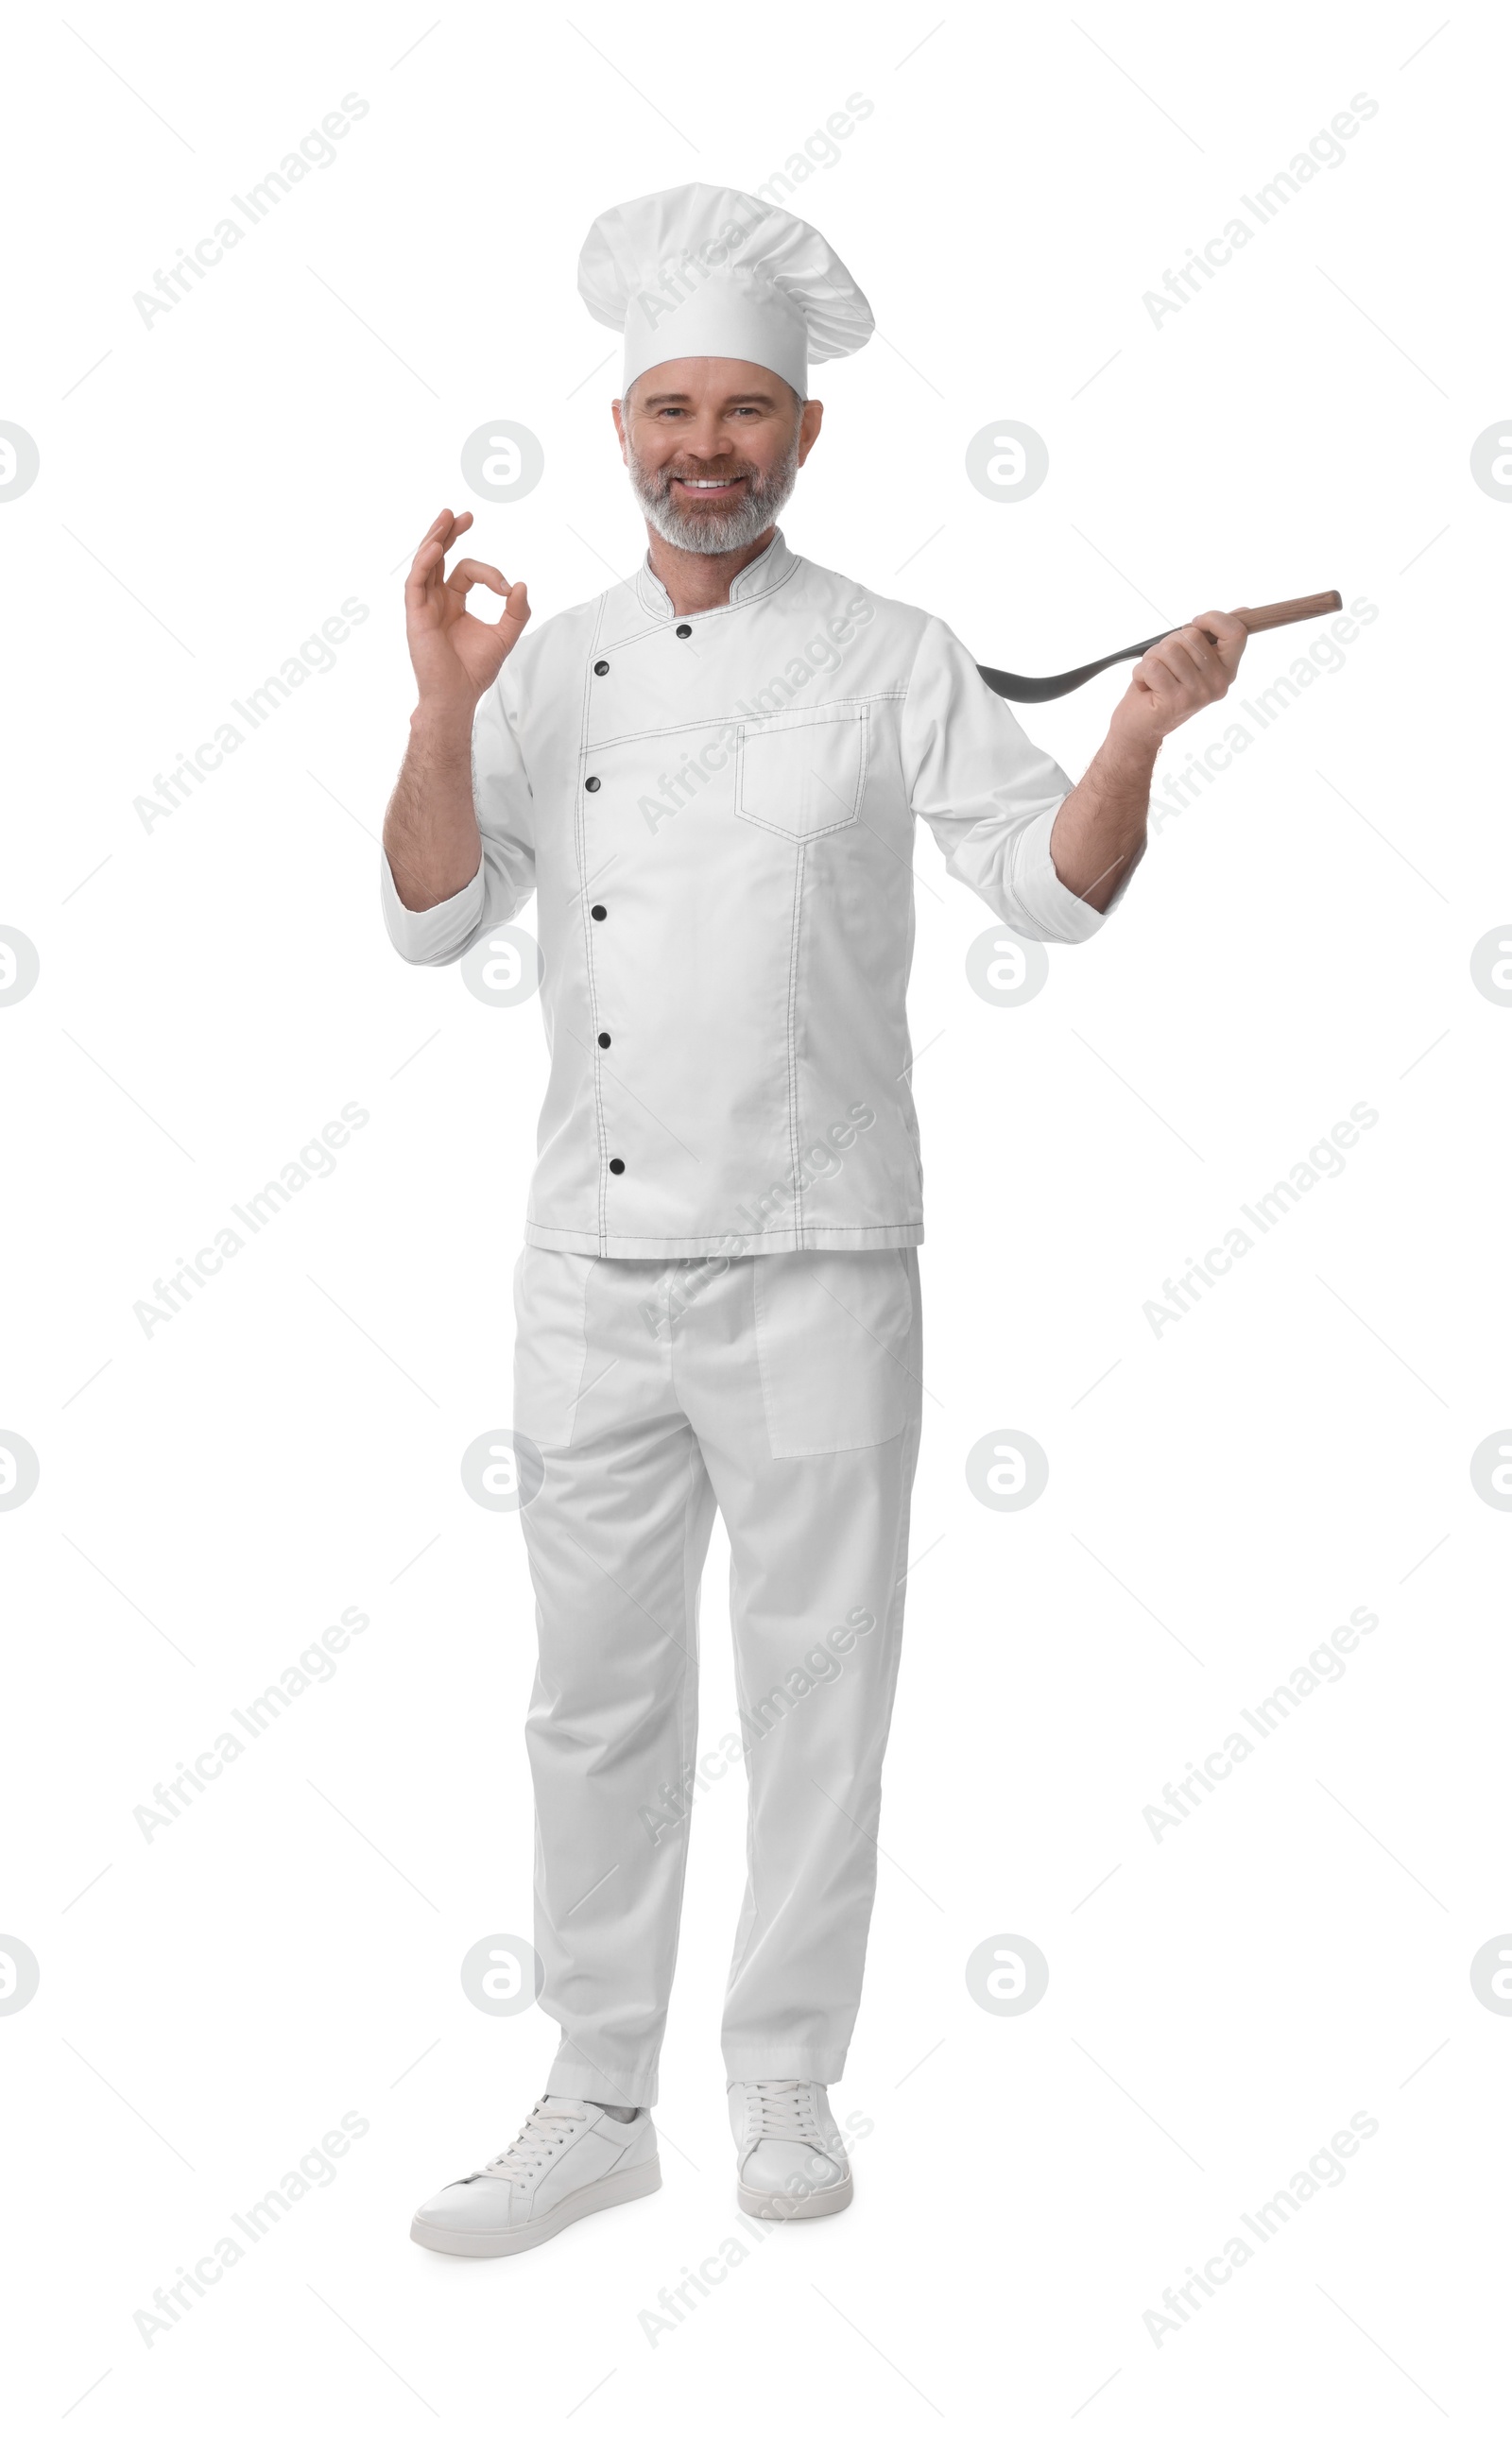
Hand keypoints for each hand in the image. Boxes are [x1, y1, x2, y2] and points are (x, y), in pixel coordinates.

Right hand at [403, 507, 529, 723]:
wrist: (458, 696)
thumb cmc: (474, 671)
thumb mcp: (504, 636)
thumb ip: (516, 611)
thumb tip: (521, 586)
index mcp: (453, 602)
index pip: (466, 571)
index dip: (488, 573)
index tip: (506, 588)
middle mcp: (436, 600)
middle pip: (438, 557)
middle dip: (450, 533)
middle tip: (464, 515)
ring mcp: (424, 606)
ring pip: (424, 563)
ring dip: (434, 539)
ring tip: (446, 518)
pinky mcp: (416, 616)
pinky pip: (415, 583)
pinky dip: (424, 563)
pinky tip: (434, 548)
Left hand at [1108, 609, 1247, 750]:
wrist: (1140, 727)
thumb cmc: (1163, 686)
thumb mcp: (1190, 658)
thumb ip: (1214, 637)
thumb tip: (1244, 611)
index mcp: (1227, 669)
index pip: (1236, 632)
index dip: (1212, 619)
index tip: (1193, 625)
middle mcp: (1219, 683)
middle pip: (1191, 636)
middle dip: (1168, 643)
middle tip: (1165, 666)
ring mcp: (1200, 694)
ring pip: (1169, 650)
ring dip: (1151, 659)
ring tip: (1154, 677)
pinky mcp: (1177, 701)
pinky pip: (1153, 667)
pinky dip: (1141, 673)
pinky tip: (1146, 687)